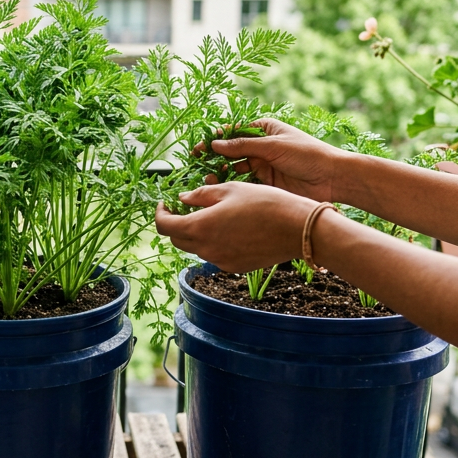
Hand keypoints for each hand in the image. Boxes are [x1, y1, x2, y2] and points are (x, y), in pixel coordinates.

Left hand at [155, 182, 315, 272]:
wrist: (297, 229)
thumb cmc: (265, 202)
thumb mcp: (229, 190)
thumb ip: (200, 196)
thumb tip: (181, 199)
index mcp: (200, 227)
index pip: (164, 226)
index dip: (160, 213)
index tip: (165, 203)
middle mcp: (206, 249)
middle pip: (177, 239)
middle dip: (176, 223)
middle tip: (186, 207)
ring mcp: (220, 261)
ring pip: (196, 248)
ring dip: (196, 233)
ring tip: (213, 215)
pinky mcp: (234, 267)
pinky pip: (214, 255)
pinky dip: (214, 243)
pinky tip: (231, 229)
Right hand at [202, 119, 350, 201]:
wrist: (333, 179)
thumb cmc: (308, 154)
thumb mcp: (273, 146)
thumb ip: (243, 145)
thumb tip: (215, 144)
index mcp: (264, 130)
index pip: (233, 131)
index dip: (214, 139)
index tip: (198, 147)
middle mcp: (262, 147)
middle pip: (231, 150)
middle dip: (213, 157)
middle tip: (196, 164)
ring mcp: (263, 165)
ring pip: (234, 167)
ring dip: (220, 171)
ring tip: (208, 178)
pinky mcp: (266, 183)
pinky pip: (244, 182)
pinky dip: (231, 184)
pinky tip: (220, 187)